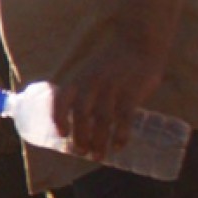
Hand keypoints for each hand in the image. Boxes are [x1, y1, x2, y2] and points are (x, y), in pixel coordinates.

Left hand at [52, 39, 164, 160]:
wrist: (139, 41)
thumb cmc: (113, 61)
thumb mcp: (91, 72)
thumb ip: (85, 92)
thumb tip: (79, 119)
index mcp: (79, 78)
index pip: (61, 99)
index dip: (58, 118)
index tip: (61, 134)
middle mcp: (92, 83)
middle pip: (81, 115)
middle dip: (80, 137)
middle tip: (82, 152)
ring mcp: (112, 87)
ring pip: (102, 120)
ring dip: (99, 141)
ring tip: (98, 156)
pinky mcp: (132, 91)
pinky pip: (124, 116)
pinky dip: (121, 133)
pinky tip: (119, 145)